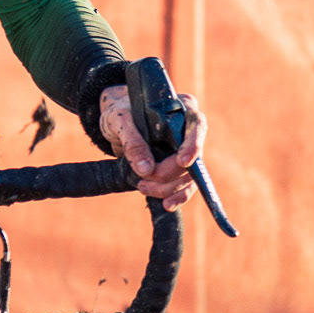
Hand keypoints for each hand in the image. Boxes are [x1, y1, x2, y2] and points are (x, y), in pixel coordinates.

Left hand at [99, 85, 204, 213]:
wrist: (116, 122)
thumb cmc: (120, 113)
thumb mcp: (120, 122)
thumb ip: (133, 143)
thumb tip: (146, 170)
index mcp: (181, 107)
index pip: (197, 125)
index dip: (193, 145)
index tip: (181, 161)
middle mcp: (189, 128)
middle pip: (193, 157)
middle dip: (169, 173)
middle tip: (144, 180)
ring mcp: (187, 149)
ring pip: (189, 175)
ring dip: (168, 188)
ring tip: (143, 187)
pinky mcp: (180, 166)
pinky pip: (186, 185)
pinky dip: (177, 196)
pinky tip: (167, 205)